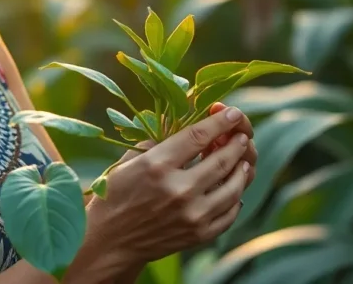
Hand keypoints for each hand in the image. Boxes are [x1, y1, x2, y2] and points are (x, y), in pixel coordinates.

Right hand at [83, 106, 252, 267]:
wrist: (109, 240)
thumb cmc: (115, 194)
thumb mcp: (130, 161)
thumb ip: (159, 142)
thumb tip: (187, 128)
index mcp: (157, 165)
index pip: (198, 136)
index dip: (220, 122)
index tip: (231, 114)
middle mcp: (178, 190)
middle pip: (220, 160)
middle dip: (236, 144)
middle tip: (241, 136)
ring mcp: (191, 215)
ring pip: (232, 188)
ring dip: (241, 170)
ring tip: (242, 161)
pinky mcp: (198, 235)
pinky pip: (229, 214)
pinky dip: (235, 200)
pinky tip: (234, 191)